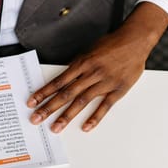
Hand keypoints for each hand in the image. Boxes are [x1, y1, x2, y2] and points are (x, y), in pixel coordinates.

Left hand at [27, 2, 167, 132]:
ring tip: (56, 127)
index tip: (32, 102)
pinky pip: (105, 105)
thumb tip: (63, 80)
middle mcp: (91, 73)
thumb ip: (77, 67)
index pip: (58, 81)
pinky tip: (85, 127)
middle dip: (49, 107)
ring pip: (82, 101)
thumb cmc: (112, 45)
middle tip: (36, 119)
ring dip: (67, 115)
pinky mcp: (118, 89)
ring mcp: (105, 82)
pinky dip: (95, 117)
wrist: (136, 40)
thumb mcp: (89, 51)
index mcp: (82, 62)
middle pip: (66, 93)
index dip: (44, 92)